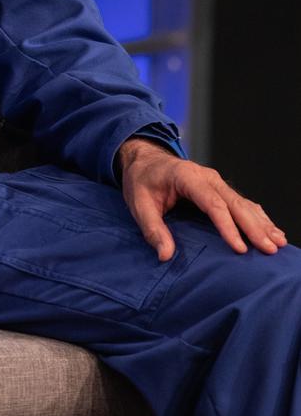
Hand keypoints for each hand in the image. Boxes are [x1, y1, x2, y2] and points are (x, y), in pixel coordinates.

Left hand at [117, 137, 287, 261]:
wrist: (145, 160)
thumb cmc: (141, 181)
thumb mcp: (138, 204)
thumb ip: (152, 228)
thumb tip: (165, 255)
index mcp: (187, 177)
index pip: (212, 203)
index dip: (227, 226)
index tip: (239, 248)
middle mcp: (206, 177)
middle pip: (234, 203)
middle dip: (253, 227)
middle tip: (269, 249)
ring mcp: (216, 181)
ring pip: (243, 203)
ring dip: (261, 223)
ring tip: (278, 243)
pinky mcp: (219, 189)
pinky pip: (242, 203)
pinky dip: (258, 217)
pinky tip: (271, 231)